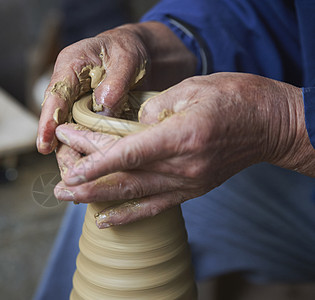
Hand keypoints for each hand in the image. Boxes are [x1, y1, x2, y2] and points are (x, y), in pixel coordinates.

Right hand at [37, 22, 196, 153]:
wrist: (142, 54)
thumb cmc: (130, 50)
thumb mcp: (127, 58)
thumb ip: (115, 81)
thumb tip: (103, 106)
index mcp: (71, 65)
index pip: (55, 95)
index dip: (48, 121)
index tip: (45, 143)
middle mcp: (70, 87)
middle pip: (57, 119)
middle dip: (60, 146)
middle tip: (68, 169)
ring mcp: (78, 103)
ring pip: (69, 131)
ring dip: (74, 152)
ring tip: (78, 175)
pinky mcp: (90, 116)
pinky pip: (85, 134)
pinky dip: (89, 150)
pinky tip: (94, 166)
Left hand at [54, 73, 314, 227]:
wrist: (270, 125)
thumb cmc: (234, 99)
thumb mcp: (191, 88)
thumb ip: (154, 108)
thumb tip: (129, 126)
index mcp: (181, 136)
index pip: (129, 153)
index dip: (97, 162)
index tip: (71, 167)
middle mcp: (183, 166)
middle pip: (126, 177)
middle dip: (88, 182)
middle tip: (58, 186)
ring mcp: (187, 183)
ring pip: (135, 195)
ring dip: (99, 199)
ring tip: (70, 199)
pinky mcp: (192, 190)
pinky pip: (155, 207)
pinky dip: (128, 216)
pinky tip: (105, 220)